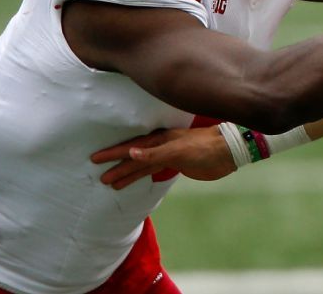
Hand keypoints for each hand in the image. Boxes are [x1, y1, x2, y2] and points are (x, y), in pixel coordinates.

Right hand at [90, 126, 234, 189]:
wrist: (227, 152)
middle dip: (116, 166)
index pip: (130, 147)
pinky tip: (134, 179)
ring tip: (110, 183)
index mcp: (159, 140)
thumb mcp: (179, 150)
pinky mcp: (176, 164)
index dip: (113, 153)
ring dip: (127, 173)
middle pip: (133, 157)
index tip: (94, 159)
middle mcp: (160, 146)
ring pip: (141, 165)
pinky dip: (141, 175)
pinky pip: (152, 169)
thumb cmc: (204, 147)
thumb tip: (130, 154)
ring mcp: (168, 155)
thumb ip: (155, 153)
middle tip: (99, 177)